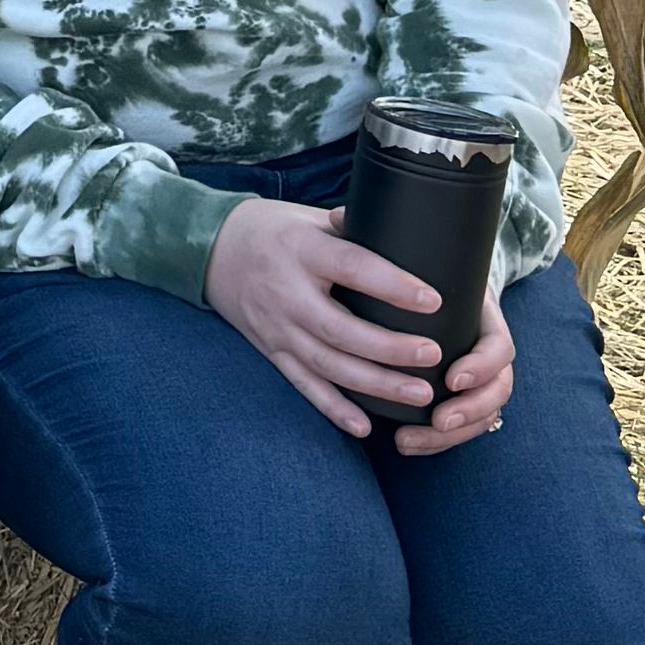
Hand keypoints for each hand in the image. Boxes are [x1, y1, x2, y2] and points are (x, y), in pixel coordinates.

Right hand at [206, 193, 505, 442]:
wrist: (211, 250)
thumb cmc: (273, 229)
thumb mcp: (309, 217)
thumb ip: (353, 230)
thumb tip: (406, 232)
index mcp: (301, 250)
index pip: (352, 268)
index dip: (393, 286)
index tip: (433, 300)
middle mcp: (286, 293)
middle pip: (340, 329)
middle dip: (389, 348)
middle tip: (433, 355)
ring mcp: (277, 327)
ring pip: (328, 365)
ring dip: (375, 385)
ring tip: (419, 396)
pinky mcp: (271, 351)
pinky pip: (304, 385)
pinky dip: (333, 409)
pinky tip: (365, 427)